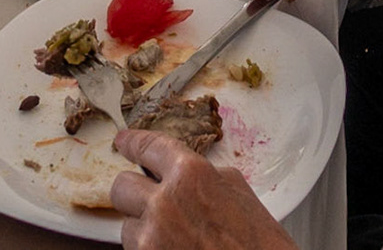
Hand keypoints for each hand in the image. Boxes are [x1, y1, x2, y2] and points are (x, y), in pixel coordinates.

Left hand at [109, 131, 298, 249]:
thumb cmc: (261, 245)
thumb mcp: (239, 193)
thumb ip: (204, 176)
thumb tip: (183, 173)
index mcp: (190, 175)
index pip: (148, 147)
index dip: (133, 142)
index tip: (124, 142)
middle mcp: (164, 202)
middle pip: (122, 186)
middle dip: (135, 192)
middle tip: (152, 200)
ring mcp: (152, 237)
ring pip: (126, 224)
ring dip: (144, 228)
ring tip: (175, 237)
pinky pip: (135, 249)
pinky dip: (150, 249)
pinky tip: (176, 249)